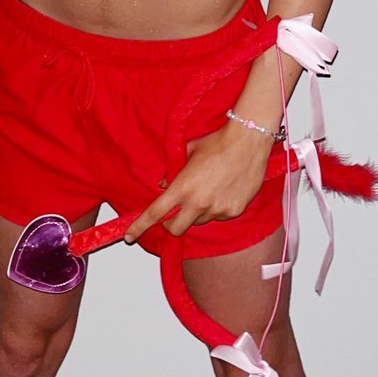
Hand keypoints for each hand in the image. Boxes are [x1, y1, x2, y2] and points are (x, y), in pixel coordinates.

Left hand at [123, 121, 273, 241]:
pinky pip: (218, 217)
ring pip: (199, 221)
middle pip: (176, 228)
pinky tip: (222, 190)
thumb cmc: (218, 142)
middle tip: (173, 213)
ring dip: (196, 213)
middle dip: (171, 224)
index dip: (139, 226)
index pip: (155, 212)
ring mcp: (217, 209)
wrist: (249, 141)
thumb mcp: (188, 151)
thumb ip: (172, 170)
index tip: (129, 235)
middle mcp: (199, 202)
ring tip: (206, 190)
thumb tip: (164, 184)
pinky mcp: (233, 211)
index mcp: (183, 186)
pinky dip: (215, 208)